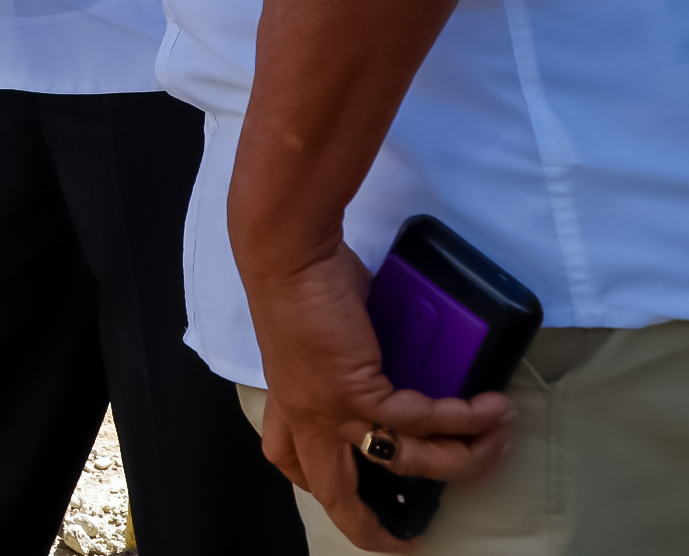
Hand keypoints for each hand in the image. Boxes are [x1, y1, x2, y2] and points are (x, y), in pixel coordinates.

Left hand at [246, 241, 514, 550]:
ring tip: (495, 438)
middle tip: (409, 537)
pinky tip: (486, 410)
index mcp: (291, 405)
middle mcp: (306, 417)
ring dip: (458, 458)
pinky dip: (460, 419)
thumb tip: (404, 367)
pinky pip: (420, 422)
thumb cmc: (305, 285)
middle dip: (371, 528)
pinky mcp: (356, 392)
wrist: (291, 259)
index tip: (353, 506)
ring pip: (401, 461)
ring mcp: (330, 409)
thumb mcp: (323, 337)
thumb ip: (355, 364)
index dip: (322, 490)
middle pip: (334, 494)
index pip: (291, 461)